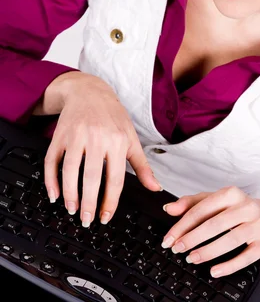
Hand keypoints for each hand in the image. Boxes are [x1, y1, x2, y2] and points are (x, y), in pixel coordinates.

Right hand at [43, 72, 161, 226]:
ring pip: (70, 171)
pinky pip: (52, 161)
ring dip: (69, 194)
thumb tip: (155, 188)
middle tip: (87, 220)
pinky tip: (54, 194)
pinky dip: (51, 180)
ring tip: (72, 210)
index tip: (106, 217)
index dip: (110, 202)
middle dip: (88, 203)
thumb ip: (143, 166)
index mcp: (118, 141)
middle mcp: (97, 139)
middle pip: (92, 178)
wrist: (89, 91)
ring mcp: (76, 136)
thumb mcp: (131, 138)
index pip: (115, 179)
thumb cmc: (113, 116)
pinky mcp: (60, 135)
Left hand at [160, 186, 259, 276]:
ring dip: (208, 252)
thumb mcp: (214, 201)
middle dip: (193, 239)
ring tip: (192, 258)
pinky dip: (229, 265)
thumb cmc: (237, 209)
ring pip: (230, 240)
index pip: (202, 209)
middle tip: (178, 249)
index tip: (170, 238)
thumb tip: (169, 209)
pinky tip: (214, 270)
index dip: (183, 225)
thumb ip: (190, 203)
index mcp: (232, 193)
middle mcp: (247, 206)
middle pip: (215, 224)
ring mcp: (259, 224)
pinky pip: (246, 257)